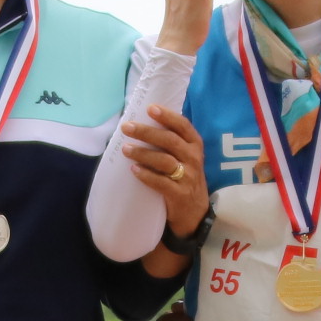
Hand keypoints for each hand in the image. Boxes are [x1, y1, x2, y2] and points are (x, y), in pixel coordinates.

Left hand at [121, 108, 211, 240]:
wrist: (195, 212)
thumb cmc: (185, 178)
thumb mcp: (185, 157)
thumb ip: (171, 142)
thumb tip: (143, 122)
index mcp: (195, 145)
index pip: (183, 126)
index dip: (167, 116)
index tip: (150, 108)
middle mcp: (194, 159)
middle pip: (170, 141)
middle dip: (147, 132)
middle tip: (127, 127)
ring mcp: (188, 177)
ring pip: (165, 161)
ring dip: (143, 153)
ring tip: (126, 149)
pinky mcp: (180, 194)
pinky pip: (161, 183)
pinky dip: (146, 175)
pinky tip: (134, 170)